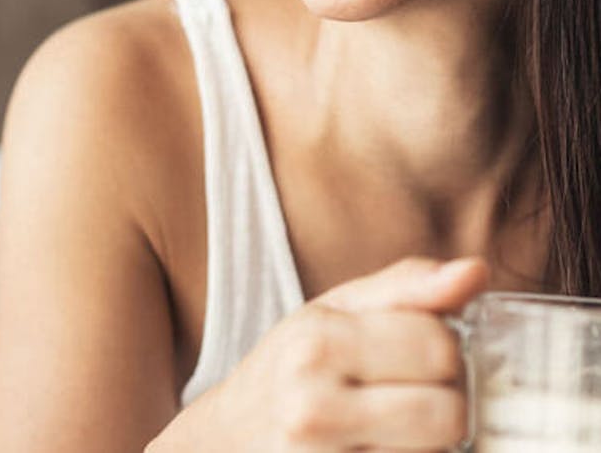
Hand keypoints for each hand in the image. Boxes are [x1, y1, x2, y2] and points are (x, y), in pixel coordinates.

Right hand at [215, 256, 488, 450]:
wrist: (229, 435)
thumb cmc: (291, 365)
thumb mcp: (335, 309)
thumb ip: (407, 286)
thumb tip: (477, 270)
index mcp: (316, 341)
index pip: (437, 344)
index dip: (443, 347)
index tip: (419, 353)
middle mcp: (314, 406)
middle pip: (448, 412)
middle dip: (444, 401)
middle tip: (411, 394)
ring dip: (431, 443)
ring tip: (395, 426)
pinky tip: (383, 449)